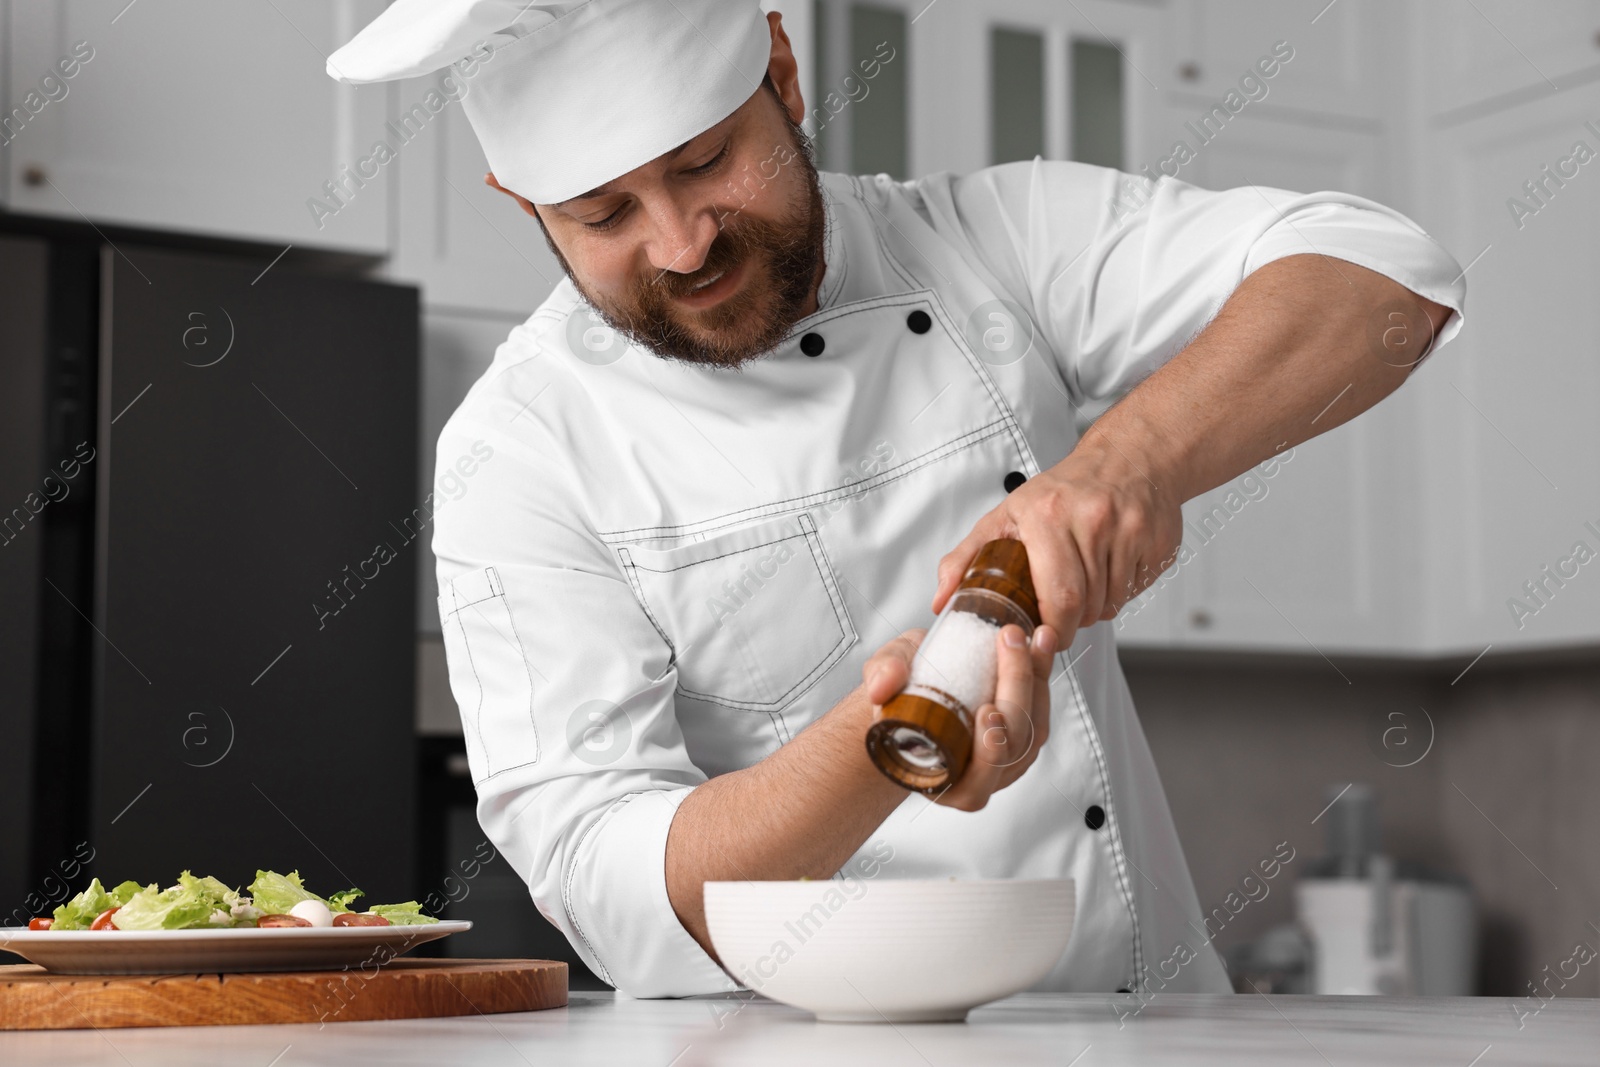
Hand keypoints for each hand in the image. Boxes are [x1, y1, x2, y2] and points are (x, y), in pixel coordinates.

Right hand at [861, 622, 1057, 810]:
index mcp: (940, 781)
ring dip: (1037, 681)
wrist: (907, 690)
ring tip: (1034, 639)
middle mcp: (976, 778)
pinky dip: (1043, 678)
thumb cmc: (896, 696)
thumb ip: (881, 677)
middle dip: (1016, 691)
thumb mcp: (881, 678)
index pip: (975, 783)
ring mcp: (1005, 761)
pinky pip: (1041, 713)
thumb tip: (883, 685)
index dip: (987, 753)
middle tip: (1010, 644)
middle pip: (1011, 747)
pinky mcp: (1022, 736)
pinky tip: (1041, 646)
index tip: (987, 711)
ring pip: (1034, 732)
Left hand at [931, 439, 1182, 650]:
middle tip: (1062, 616)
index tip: (1043, 635)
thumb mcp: (1007, 516)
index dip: (1052, 628)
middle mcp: (1093, 519)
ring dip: (1096, 608)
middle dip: (1072, 623)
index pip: (1057, 596)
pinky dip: (1121, 591)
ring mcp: (1130, 530)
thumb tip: (941, 599)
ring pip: (1112, 602)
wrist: (1128, 458)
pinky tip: (1110, 568)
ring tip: (1084, 581)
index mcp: (1048, 515)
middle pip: (1086, 605)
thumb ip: (968, 558)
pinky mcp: (1158, 542)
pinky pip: (1136, 590)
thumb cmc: (1063, 492)